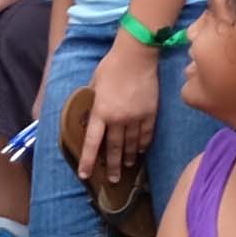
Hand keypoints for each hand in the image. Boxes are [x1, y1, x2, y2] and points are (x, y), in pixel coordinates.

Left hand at [68, 36, 160, 194]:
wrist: (136, 56)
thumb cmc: (111, 66)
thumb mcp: (94, 84)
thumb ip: (93, 101)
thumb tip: (92, 112)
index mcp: (100, 112)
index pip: (91, 142)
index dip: (87, 160)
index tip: (85, 174)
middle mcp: (118, 119)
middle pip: (113, 148)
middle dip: (112, 166)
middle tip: (113, 179)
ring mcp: (136, 118)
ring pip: (131, 144)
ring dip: (128, 157)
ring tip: (127, 166)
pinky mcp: (150, 113)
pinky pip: (146, 134)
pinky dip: (143, 144)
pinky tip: (141, 151)